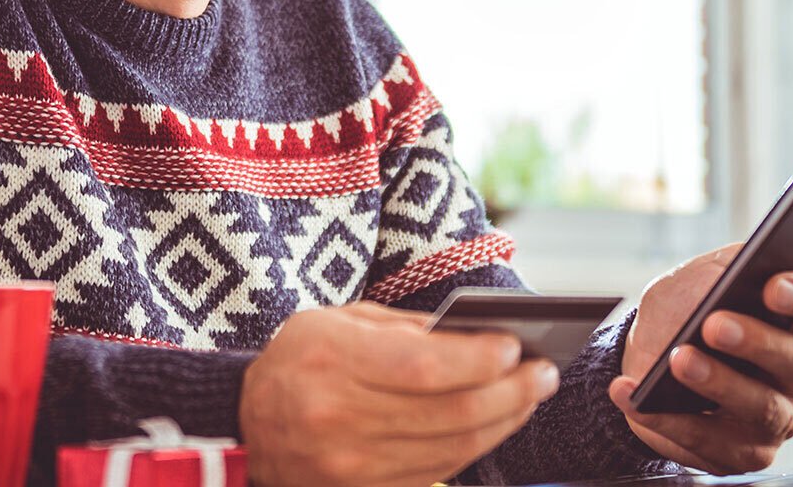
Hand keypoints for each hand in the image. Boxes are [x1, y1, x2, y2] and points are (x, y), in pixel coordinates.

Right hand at [239, 300, 560, 485]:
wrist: (248, 425)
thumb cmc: (302, 359)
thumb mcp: (340, 321)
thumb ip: (407, 329)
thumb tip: (483, 338)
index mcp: (330, 361)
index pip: (423, 367)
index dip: (478, 360)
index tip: (516, 347)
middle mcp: (338, 419)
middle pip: (450, 414)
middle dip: (510, 392)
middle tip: (544, 373)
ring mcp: (351, 466)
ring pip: (452, 448)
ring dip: (504, 422)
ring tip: (530, 395)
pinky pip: (437, 472)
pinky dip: (475, 447)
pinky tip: (497, 422)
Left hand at [605, 244, 792, 473]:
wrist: (648, 351)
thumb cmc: (686, 308)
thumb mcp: (700, 274)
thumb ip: (723, 270)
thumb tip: (734, 277)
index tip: (773, 285)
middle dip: (757, 343)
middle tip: (714, 325)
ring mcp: (776, 417)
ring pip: (763, 409)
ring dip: (717, 384)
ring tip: (678, 360)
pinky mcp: (741, 453)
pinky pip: (711, 444)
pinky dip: (667, 420)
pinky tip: (632, 394)